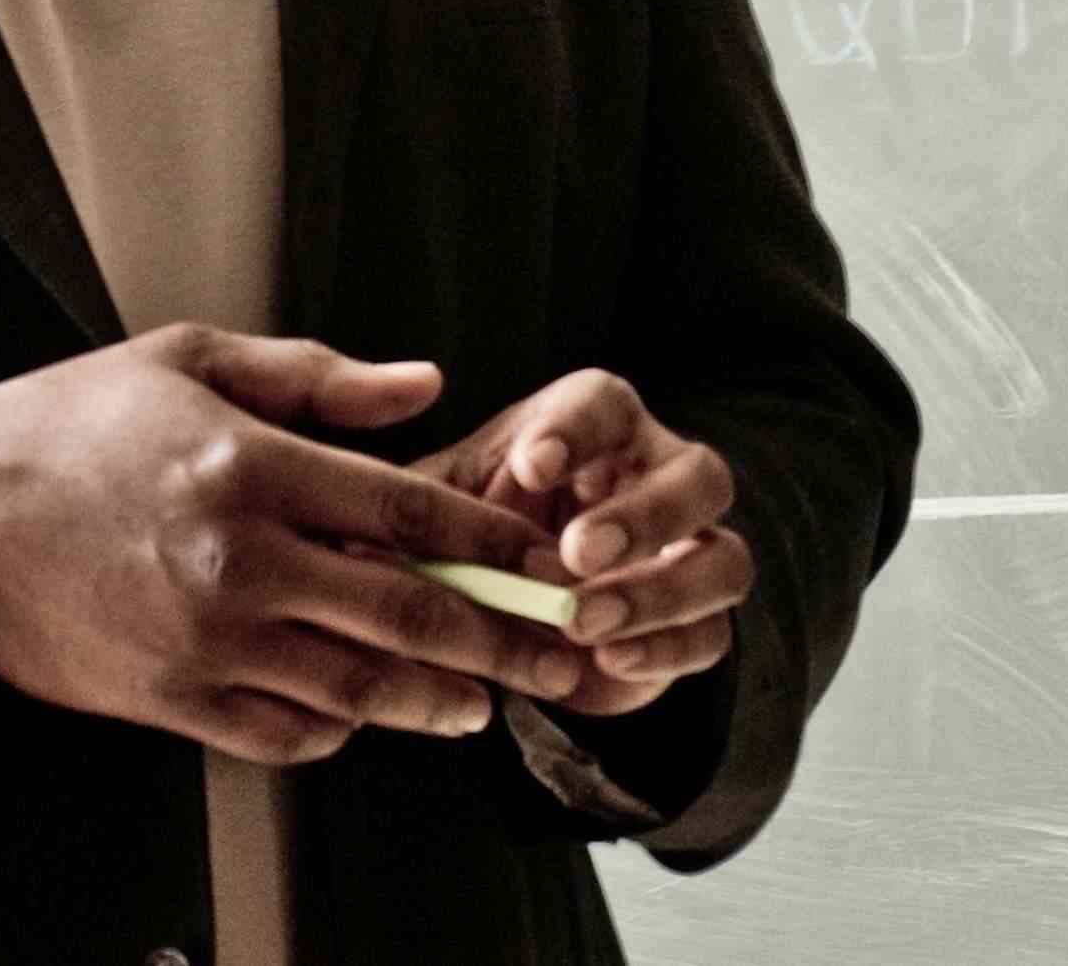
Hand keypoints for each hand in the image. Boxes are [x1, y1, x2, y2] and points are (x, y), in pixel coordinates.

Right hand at [0, 323, 595, 766]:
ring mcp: (204, 641)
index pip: (406, 512)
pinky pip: (279, 733)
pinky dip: (336, 732)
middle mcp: (237, 563)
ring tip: (486, 705)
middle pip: (405, 616)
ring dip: (434, 703)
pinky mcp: (167, 699)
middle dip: (498, 642)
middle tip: (559, 656)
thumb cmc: (70, 424)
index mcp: (248, 467)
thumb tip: (425, 387)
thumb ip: (318, 377)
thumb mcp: (192, 359)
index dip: (491, 542)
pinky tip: (369, 718)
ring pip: (353, 691)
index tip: (545, 559)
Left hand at [413, 369, 752, 717]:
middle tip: (575, 553)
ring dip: (659, 593)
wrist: (517, 614)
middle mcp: (661, 477)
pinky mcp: (696, 623)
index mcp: (596, 428)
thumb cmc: (474, 532)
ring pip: (722, 559)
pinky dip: (663, 648)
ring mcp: (689, 552)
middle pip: (699, 476)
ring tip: (582, 623)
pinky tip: (606, 660)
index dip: (576, 433)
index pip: (606, 407)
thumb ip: (405, 512)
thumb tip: (344, 528)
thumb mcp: (434, 512)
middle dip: (643, 517)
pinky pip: (712, 634)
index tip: (530, 466)